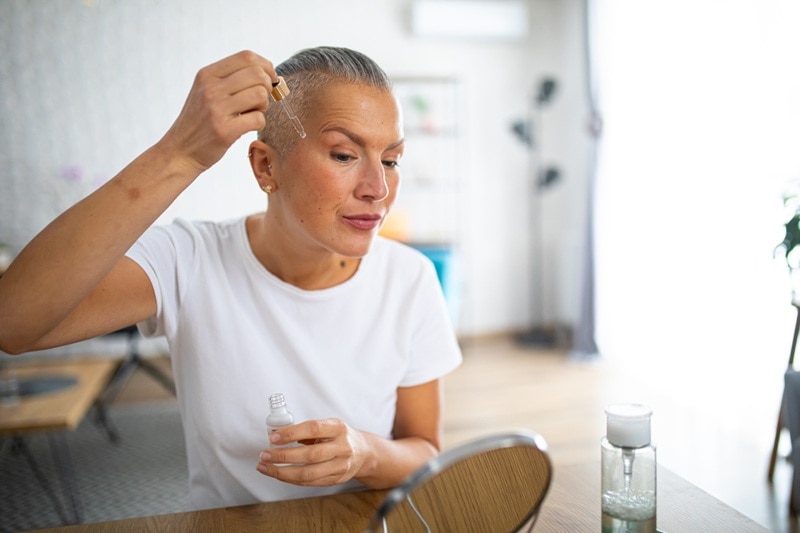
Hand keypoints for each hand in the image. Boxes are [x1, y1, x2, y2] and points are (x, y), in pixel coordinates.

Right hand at [159, 50, 276, 173]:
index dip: (266, 66)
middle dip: (267, 86)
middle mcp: (210, 88)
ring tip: (253, 112)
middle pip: (257, 74)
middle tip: (261, 99)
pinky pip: (258, 119)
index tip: (269, 78)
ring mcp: (217, 109)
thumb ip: (231, 79)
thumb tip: (268, 72)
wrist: (180, 150)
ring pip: (260, 95)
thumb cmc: (200, 121)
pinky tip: (248, 126)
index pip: (246, 57)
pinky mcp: (225, 130)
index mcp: (207, 74)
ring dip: (264, 105)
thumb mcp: (206, 91)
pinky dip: (259, 123)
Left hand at [256, 418, 371, 486]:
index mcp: (338, 428)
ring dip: (282, 472)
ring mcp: (341, 466)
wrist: (363, 452)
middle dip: (283, 456)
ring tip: (265, 467)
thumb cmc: (339, 436)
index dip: (292, 433)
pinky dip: (291, 479)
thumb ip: (307, 430)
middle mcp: (342, 447)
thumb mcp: (329, 426)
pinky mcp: (336, 480)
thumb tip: (277, 434)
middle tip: (264, 455)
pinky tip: (278, 474)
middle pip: (310, 455)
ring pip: (308, 474)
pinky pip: (309, 483)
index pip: (313, 429)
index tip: (273, 437)